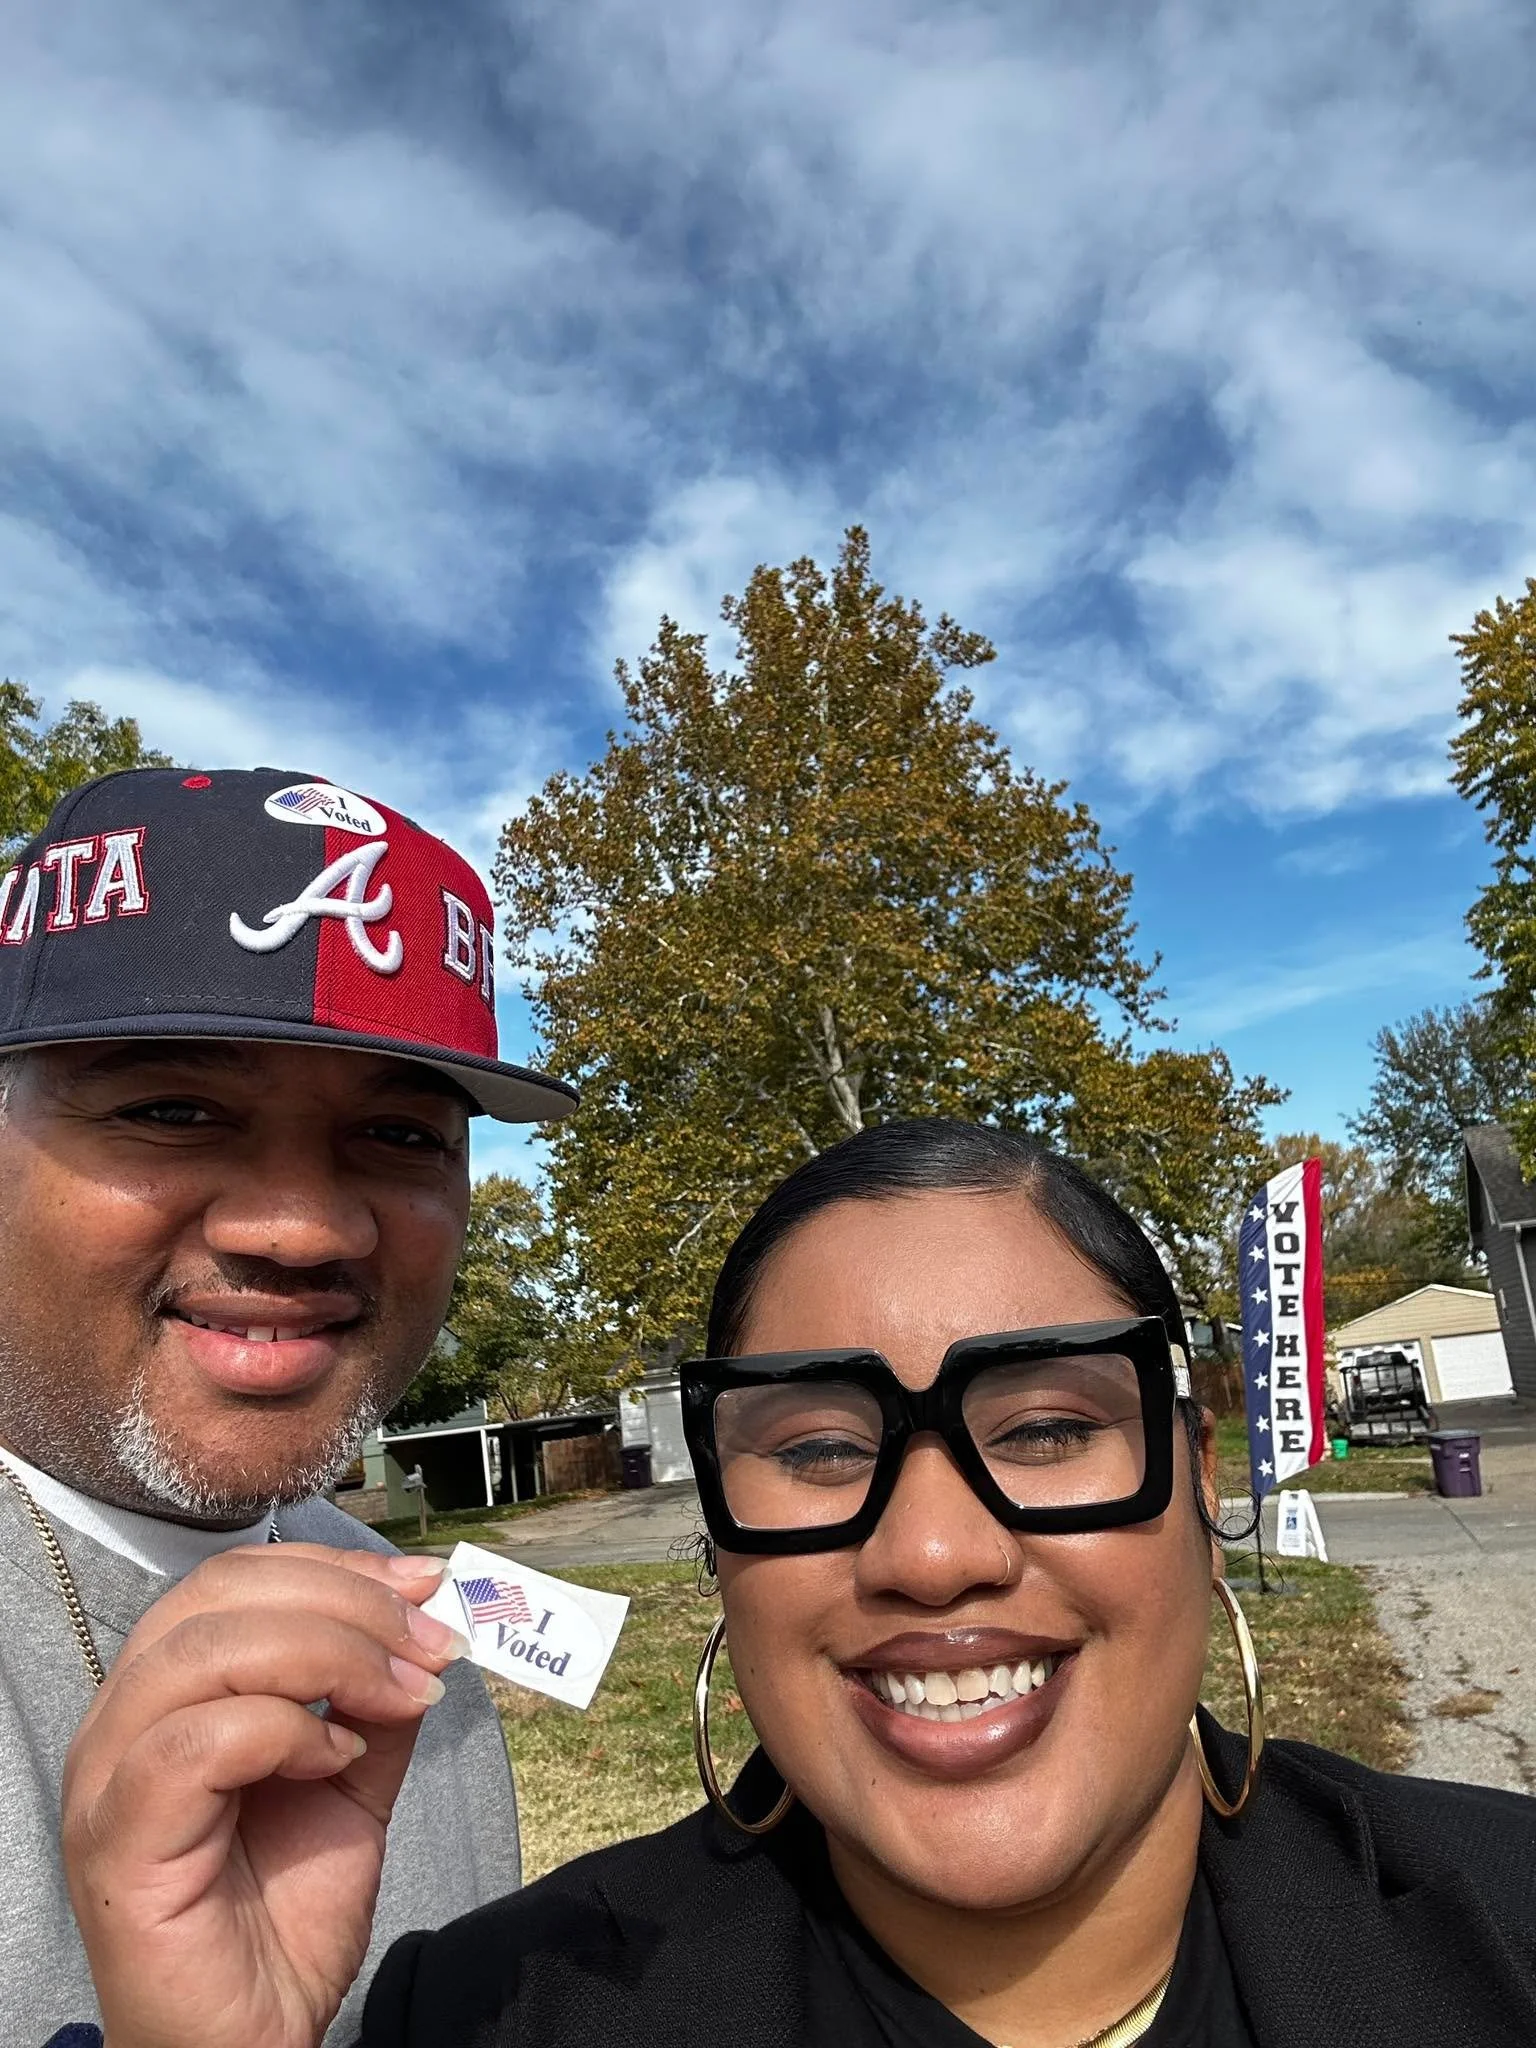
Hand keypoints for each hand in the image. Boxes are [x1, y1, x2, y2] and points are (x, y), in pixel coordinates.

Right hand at [61, 1544, 469, 2047]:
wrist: (255, 2039)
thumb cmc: (283, 1915)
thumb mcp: (351, 1779)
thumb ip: (374, 1701)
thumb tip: (422, 1624)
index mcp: (167, 1692)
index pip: (236, 1579)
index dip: (335, 1567)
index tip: (426, 1585)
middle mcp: (121, 1721)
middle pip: (221, 1598)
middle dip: (345, 1603)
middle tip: (429, 1642)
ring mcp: (107, 1779)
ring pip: (205, 1653)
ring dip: (330, 1653)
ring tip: (405, 1693)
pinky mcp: (117, 1841)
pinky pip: (193, 1744)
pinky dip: (284, 1731)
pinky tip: (335, 1760)